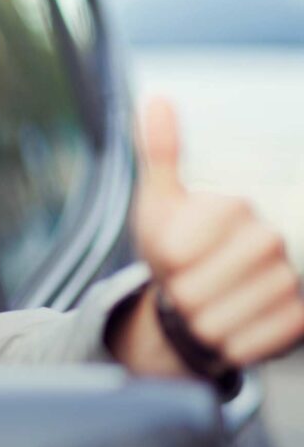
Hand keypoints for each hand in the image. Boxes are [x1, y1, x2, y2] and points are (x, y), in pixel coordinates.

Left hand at [110, 97, 303, 375]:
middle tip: (186, 283)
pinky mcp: (299, 320)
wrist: (203, 293)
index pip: (176, 251)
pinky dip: (224, 345)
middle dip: (177, 295)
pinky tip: (229, 328)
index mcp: (233, 205)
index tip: (171, 254)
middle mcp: (270, 238)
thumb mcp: (159, 202)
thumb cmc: (176, 244)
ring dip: (197, 322)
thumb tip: (157, 98)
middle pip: (193, 290)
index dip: (162, 262)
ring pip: (215, 322)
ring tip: (205, 304)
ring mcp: (289, 279)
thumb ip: (159, 155)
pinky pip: (243, 347)